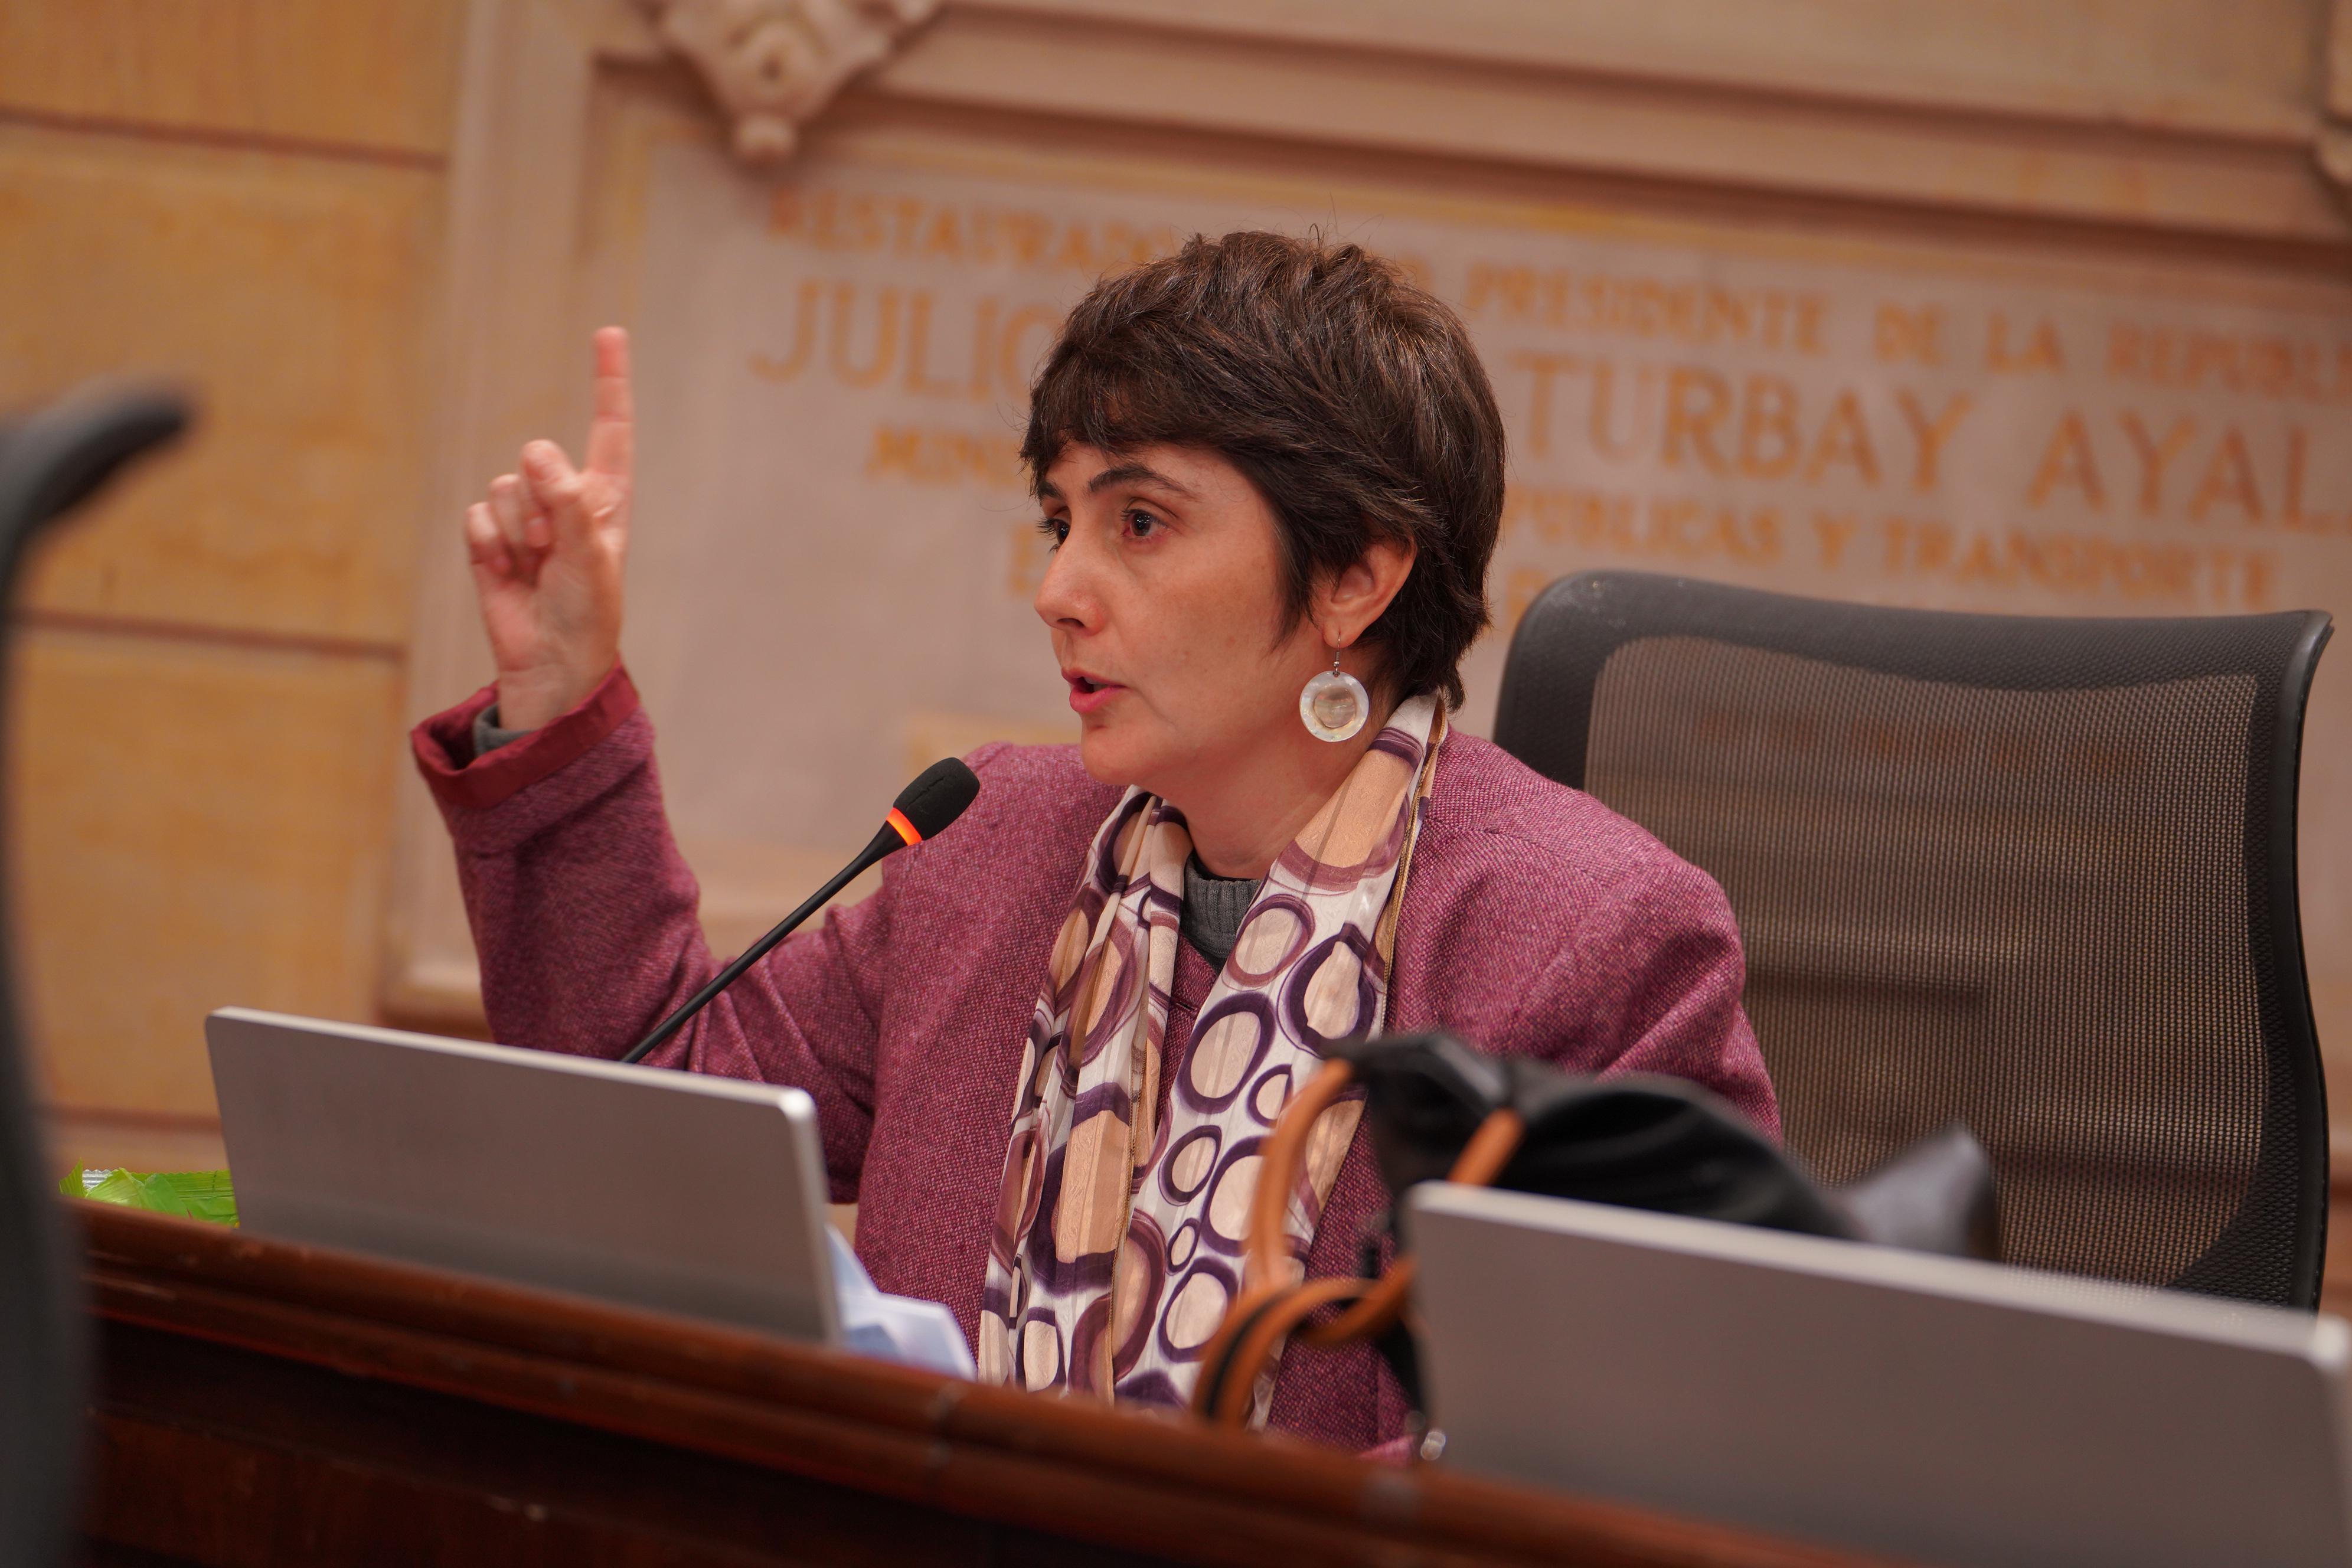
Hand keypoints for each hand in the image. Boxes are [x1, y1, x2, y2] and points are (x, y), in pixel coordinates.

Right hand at [462, 327, 632, 730]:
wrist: (551, 662)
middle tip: (553, 551)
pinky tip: (507, 575)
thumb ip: (569, 502)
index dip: (608, 381)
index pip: (609, 429)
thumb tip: (538, 453)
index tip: (610, 333)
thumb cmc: (586, 612)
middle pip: (536, 460)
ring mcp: (524, 517)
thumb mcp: (590, 558)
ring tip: (534, 568)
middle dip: (540, 504)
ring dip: (515, 531)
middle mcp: (564, 499)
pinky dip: (488, 546)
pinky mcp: (489, 539)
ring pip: (502, 489)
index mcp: (604, 498)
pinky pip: (475, 517)